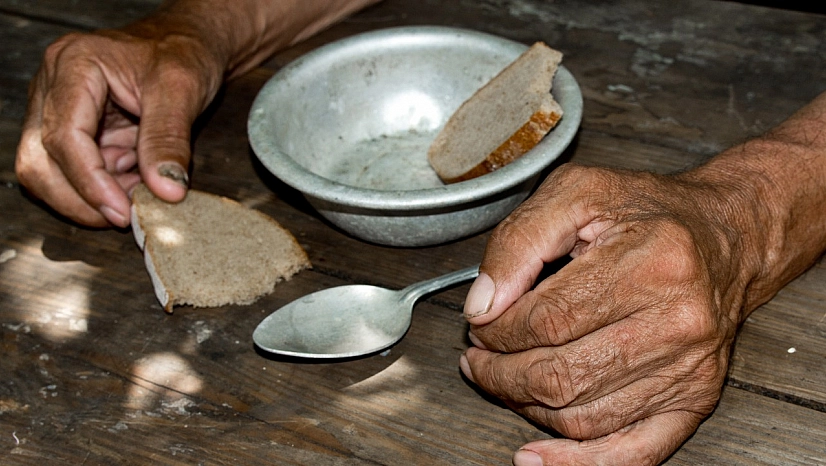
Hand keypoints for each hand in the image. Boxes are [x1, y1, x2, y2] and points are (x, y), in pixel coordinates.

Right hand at [15, 27, 222, 226]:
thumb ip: (168, 139)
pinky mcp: (74, 130)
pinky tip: (132, 188)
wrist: (187, 45)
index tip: (122, 210)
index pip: (64, 136)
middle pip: (40, 159)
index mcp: (74, 64)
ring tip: (135, 197)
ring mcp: (58, 110)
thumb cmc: (182, 53)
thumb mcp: (182, 91)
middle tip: (125, 216)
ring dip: (88, 197)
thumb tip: (165, 190)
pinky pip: (71, 172)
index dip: (89, 181)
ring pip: (47, 172)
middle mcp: (54, 86)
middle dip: (80, 198)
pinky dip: (100, 190)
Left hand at [460, 163, 758, 464]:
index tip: (479, 322)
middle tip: (477, 355)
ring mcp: (688, 368)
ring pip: (582, 416)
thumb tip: (482, 304)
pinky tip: (537, 458)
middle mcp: (677, 322)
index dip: (497, 329)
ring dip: (523, 405)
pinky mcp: (694, 398)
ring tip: (500, 379)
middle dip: (499, 372)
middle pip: (561, 374)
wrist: (724, 236)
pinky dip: (577, 463)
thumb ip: (519, 241)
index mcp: (650, 263)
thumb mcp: (576, 192)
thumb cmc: (649, 212)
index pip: (547, 319)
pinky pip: (632, 451)